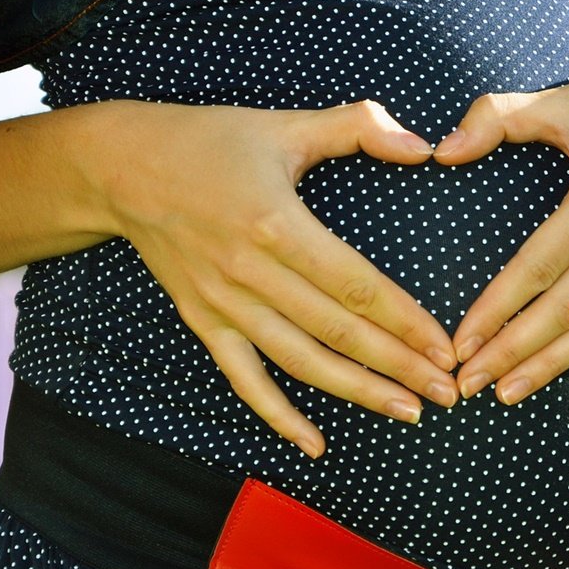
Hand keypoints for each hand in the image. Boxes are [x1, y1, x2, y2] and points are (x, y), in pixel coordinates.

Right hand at [94, 100, 458, 456]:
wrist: (120, 168)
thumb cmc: (212, 141)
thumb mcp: (287, 124)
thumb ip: (360, 126)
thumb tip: (422, 145)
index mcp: (278, 224)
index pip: (357, 288)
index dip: (406, 322)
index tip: (445, 348)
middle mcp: (250, 273)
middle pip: (338, 333)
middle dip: (399, 367)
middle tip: (447, 392)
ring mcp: (223, 304)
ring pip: (301, 363)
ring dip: (358, 392)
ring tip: (408, 412)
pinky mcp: (202, 322)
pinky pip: (245, 379)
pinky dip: (279, 416)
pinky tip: (316, 444)